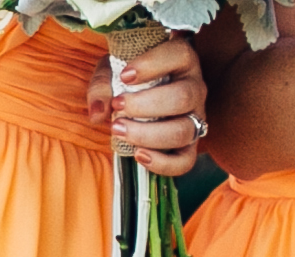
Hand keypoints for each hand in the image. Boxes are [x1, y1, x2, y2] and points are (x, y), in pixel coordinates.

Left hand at [92, 34, 206, 173]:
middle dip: (145, 106)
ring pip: (184, 130)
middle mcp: (195, 87)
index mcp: (181, 59)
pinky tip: (138, 155)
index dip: (152, 65)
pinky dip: (162, 163)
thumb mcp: (113, 71)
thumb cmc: (128, 78)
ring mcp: (196, 118)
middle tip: (117, 108)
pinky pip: (185, 161)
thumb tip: (98, 113)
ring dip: (149, 134)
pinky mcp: (190, 145)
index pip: (178, 55)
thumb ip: (103, 86)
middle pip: (182, 98)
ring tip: (118, 130)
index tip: (124, 76)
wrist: (140, 97)